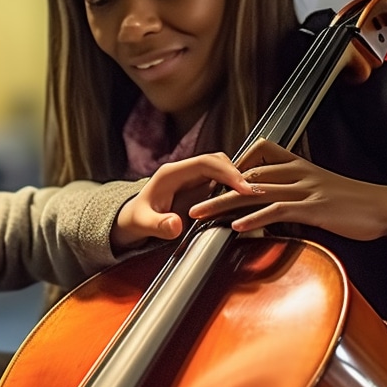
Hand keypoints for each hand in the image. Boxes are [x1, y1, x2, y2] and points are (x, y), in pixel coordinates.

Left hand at [111, 152, 246, 250]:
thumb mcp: (143, 224)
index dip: (227, 172)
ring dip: (238, 180)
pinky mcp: (199, 187)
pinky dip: (234, 189)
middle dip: (238, 174)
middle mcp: (184, 171)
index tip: (243, 187)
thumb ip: (158, 225)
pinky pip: (221, 182)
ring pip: (223, 170)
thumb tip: (175, 225)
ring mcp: (192, 178)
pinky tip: (244, 202)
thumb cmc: (136, 220)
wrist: (131, 219)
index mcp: (171, 173)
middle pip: (218, 161)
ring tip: (255, 196)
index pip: (205, 163)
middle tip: (255, 193)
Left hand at [188, 139, 386, 244]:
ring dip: (224, 204)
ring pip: (256, 192)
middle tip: (190, 200)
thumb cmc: (352, 204)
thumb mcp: (318, 192)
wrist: (385, 208)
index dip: (231, 166)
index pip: (257, 154)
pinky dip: (256, 218)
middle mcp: (297, 172)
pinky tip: (237, 226)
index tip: (208, 181)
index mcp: (297, 165)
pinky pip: (279, 210)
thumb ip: (292, 195)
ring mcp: (305, 189)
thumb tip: (269, 208)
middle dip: (215, 188)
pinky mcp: (314, 208)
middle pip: (247, 175)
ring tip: (201, 214)